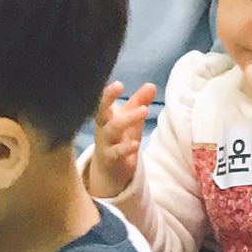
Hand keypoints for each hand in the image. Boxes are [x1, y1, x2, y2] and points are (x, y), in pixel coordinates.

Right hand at [86, 81, 155, 196]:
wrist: (109, 170)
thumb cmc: (119, 139)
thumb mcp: (130, 120)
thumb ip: (140, 103)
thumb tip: (151, 85)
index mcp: (105, 116)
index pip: (103, 100)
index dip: (107, 90)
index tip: (116, 81)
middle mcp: (102, 127)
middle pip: (101, 111)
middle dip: (107, 97)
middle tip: (118, 85)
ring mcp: (105, 143)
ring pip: (111, 129)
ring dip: (127, 119)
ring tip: (144, 110)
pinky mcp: (111, 159)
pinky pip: (116, 152)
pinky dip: (126, 148)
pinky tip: (135, 143)